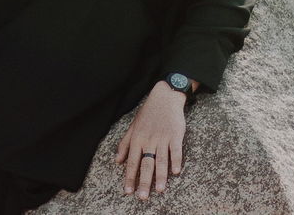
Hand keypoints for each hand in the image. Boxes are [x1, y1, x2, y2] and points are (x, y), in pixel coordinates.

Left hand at [115, 82, 188, 199]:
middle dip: (144, 182)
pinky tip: (176, 172)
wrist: (165, 98)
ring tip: (159, 190)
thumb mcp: (132, 126)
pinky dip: (176, 161)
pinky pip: (176, 150)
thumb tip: (117, 161)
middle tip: (142, 197)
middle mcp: (149, 140)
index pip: (132, 162)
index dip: (130, 177)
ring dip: (160, 176)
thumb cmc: (148, 113)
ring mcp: (163, 138)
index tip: (128, 191)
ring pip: (161, 160)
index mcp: (137, 139)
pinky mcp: (176, 135)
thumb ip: (125, 144)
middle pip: (146, 164)